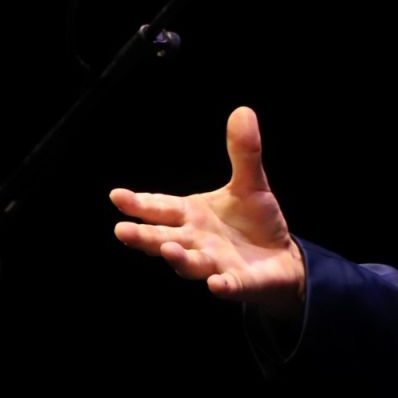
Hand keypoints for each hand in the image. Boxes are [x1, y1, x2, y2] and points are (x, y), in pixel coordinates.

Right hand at [110, 106, 306, 319]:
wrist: (281, 259)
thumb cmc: (255, 222)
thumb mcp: (250, 184)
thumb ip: (243, 153)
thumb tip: (243, 110)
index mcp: (192, 216)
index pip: (161, 208)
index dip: (139, 204)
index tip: (117, 196)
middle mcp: (196, 242)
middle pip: (164, 239)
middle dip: (144, 236)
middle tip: (122, 231)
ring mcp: (215, 264)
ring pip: (190, 263)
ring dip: (178, 259)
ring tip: (167, 249)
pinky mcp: (238, 283)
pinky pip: (229, 286)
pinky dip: (221, 286)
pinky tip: (216, 284)